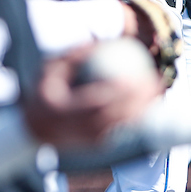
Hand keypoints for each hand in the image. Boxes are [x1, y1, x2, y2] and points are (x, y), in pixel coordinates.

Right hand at [23, 45, 162, 148]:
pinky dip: (135, 121)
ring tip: (157, 94)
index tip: (137, 77)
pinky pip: (119, 134)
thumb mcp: (52, 68)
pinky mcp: (93, 148)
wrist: (33, 129)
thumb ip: (75, 55)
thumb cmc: (45, 90)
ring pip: (120, 128)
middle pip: (113, 117)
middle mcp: (71, 130)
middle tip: (154, 84)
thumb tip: (101, 42)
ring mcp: (83, 142)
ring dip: (141, 113)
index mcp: (59, 110)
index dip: (119, 92)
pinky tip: (149, 107)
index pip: (96, 101)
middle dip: (137, 103)